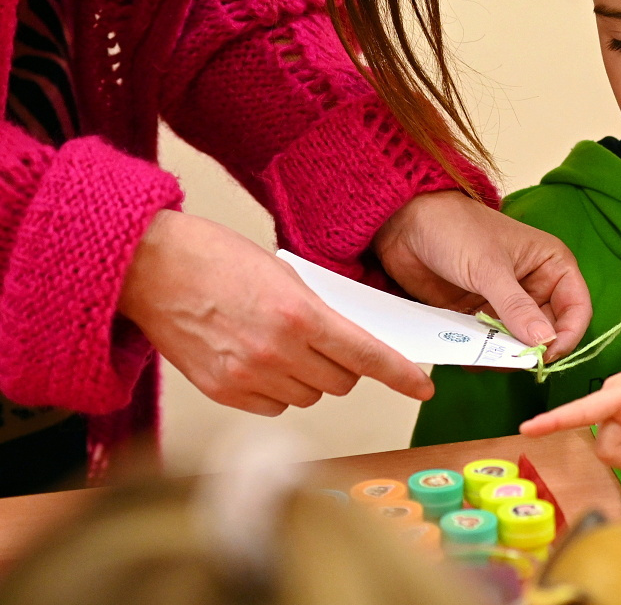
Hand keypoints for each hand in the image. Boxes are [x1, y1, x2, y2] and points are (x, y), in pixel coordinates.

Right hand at [120, 211, 432, 415]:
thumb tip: (351, 339)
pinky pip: (274, 406)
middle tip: (330, 343)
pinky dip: (279, 390)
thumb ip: (320, 311)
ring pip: (309, 397)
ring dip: (311, 378)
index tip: (422, 386)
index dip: (400, 374)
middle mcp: (277, 352)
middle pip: (342, 381)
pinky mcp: (222, 392)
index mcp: (300, 315)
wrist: (151, 269)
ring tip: (287, 346)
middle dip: (346, 366)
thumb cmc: (216, 259)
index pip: (366, 355)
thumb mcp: (286, 274)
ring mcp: (248, 376)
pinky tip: (263, 362)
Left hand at [374, 192, 591, 359]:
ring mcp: (506, 303)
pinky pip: (489, 344)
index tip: (544, 355)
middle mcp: (535, 286)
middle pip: (548, 331)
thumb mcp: (489, 268)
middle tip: (506, 360)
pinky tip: (466, 352)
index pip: (576, 308)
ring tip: (482, 354)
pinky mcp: (480, 314)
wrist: (406, 225)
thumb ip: (517, 307)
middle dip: (530, 349)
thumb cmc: (456, 229)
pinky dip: (481, 354)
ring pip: (518, 342)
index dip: (567, 335)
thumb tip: (544, 342)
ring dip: (503, 354)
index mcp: (551, 265)